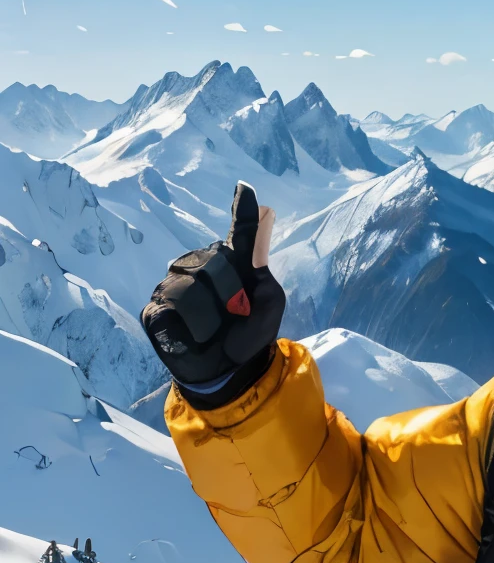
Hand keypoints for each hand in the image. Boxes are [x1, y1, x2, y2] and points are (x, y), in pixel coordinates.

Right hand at [141, 182, 285, 399]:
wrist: (229, 373)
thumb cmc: (250, 336)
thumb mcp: (269, 308)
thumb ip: (263, 272)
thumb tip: (261, 226)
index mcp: (234, 265)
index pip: (239, 232)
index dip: (243, 210)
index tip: (244, 189)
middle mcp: (200, 265)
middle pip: (214, 262)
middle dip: (229, 293)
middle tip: (234, 316)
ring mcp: (173, 284)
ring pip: (192, 286)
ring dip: (210, 314)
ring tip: (213, 330)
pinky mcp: (156, 308)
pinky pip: (173, 307)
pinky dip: (190, 326)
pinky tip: (193, 335)